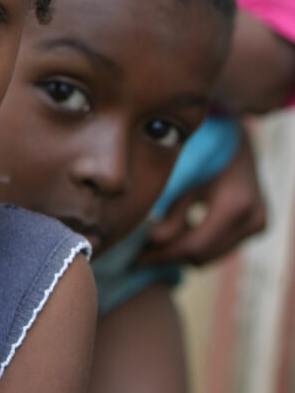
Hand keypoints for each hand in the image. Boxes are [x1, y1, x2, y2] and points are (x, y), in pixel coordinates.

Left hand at [138, 129, 265, 266]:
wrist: (234, 133)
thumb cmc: (202, 147)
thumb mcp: (184, 177)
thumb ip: (171, 213)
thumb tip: (152, 243)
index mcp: (235, 206)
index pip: (193, 246)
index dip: (161, 256)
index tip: (134, 259)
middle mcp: (253, 220)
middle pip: (202, 255)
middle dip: (168, 256)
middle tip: (137, 254)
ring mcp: (257, 224)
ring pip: (210, 255)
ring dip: (181, 251)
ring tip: (151, 242)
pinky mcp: (255, 225)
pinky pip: (219, 247)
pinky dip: (196, 243)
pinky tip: (175, 231)